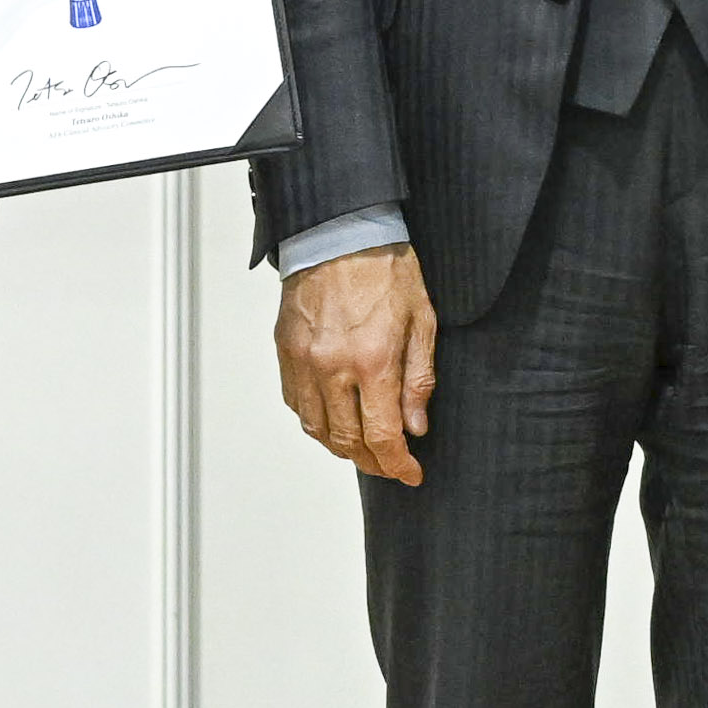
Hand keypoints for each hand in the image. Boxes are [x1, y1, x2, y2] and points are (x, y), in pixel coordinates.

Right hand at [276, 242, 437, 484]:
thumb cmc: (386, 271)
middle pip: (346, 440)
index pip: (382, 435)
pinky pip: (295, 402)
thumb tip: (414, 427)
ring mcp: (303, 360)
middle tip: (390, 465)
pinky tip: (333, 419)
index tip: (410, 474)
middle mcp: (332, 367)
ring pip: (316, 427)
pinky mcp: (285, 350)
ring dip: (340, 447)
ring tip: (362, 448)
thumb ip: (419, 380)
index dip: (397, 464)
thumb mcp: (422, 322)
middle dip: (371, 462)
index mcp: (373, 361)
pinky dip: (315, 420)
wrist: (338, 233)